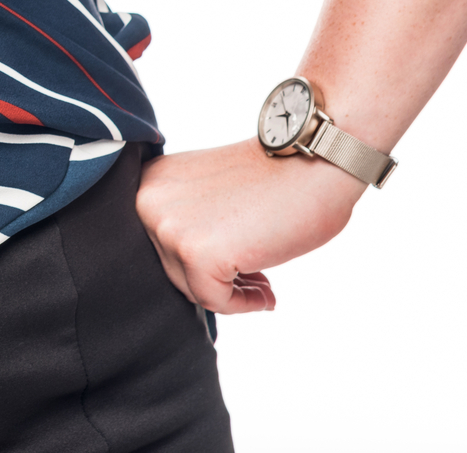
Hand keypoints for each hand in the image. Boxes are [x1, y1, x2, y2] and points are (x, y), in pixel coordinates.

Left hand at [133, 139, 363, 313]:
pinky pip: (215, 300)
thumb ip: (191, 221)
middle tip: (255, 281)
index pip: (163, 242)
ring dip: (232, 293)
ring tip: (263, 287)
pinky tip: (267, 295)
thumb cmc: (277, 177)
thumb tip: (191, 270)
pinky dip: (243, 305)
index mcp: (152, 181)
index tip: (235, 265)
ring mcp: (170, 227)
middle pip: (174, 267)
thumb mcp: (211, 193)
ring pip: (192, 287)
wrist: (317, 162)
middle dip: (216, 279)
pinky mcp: (197, 253)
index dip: (201, 260)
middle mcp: (148, 201)